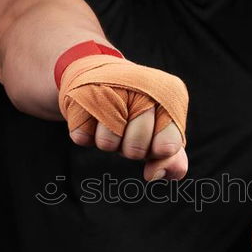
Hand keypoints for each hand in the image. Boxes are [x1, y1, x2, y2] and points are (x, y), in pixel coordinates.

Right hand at [59, 57, 188, 180]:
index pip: (167, 147)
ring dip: (107, 140)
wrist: (100, 77)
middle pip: (135, 150)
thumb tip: (156, 174)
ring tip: (111, 119)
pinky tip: (93, 115)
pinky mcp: (80, 94)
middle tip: (130, 129)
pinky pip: (82, 137)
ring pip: (107, 144)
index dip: (157, 152)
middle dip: (131, 148)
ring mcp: (109, 88)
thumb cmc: (137, 111)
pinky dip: (86, 133)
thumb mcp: (160, 132)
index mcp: (169, 94)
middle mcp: (141, 86)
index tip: (155, 142)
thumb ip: (171, 159)